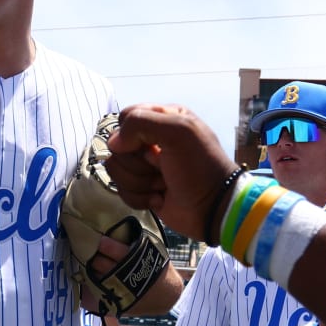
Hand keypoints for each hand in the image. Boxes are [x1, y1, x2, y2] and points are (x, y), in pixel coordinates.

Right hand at [106, 104, 236, 239]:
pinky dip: (140, 198)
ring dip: (140, 181)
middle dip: (137, 162)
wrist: (212, 209)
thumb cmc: (199, 166)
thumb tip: (113, 143)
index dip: (128, 133)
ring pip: (117, 169)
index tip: (145, 146)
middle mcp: (153, 140)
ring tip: (162, 185)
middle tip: (160, 168)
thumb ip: (141, 123)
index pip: (127, 116)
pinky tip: (159, 198)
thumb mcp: (178, 132)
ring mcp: (146, 166)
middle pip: (117, 146)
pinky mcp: (142, 189)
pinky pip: (122, 190)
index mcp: (164, 118)